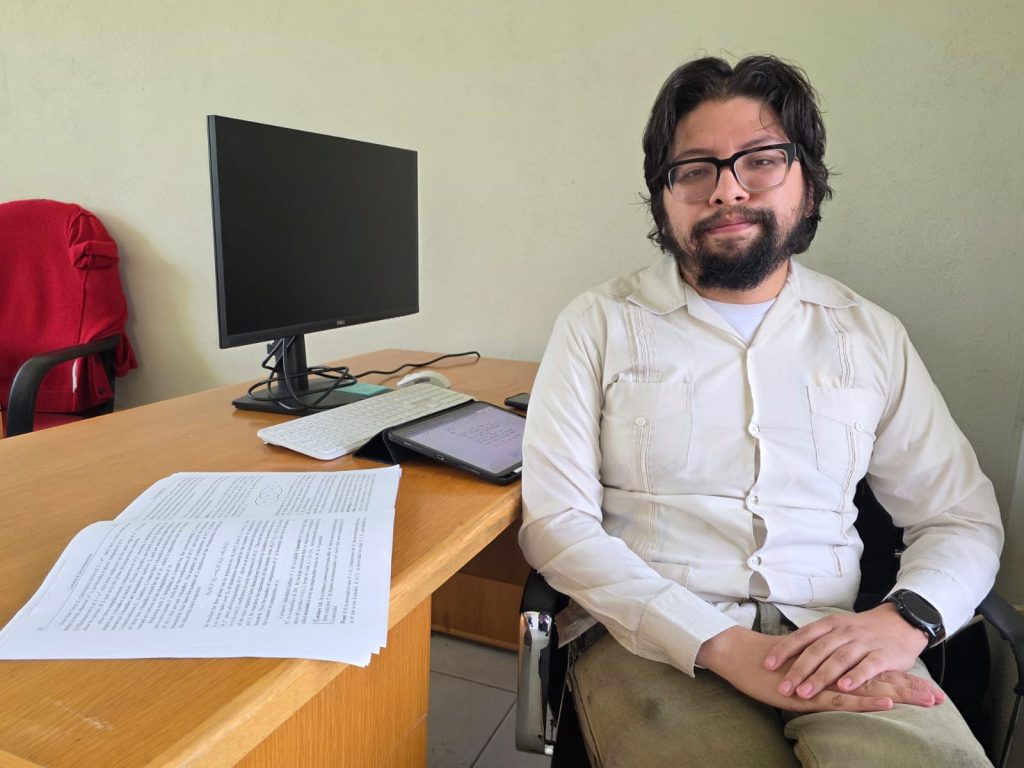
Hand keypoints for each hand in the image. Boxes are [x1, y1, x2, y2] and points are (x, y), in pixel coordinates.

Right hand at [697, 625, 940, 712]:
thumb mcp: (800, 674)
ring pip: (869, 687)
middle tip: (938, 698)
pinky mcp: (812, 692)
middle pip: (878, 678)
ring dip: (900, 694)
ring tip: (927, 701)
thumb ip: (819, 678)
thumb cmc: (767, 666)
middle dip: (909, 688)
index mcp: (833, 665)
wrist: (741, 655)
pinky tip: (886, 703)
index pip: (872, 672)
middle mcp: (834, 669)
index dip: (899, 679)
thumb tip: (834, 685)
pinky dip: (866, 701)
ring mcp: (824, 680)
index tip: (927, 689)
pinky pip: (843, 698)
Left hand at [763, 604, 929, 699]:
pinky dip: (855, 676)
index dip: (784, 649)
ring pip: (839, 659)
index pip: (802, 636)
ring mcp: (864, 642)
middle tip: (783, 687)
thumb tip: (785, 653)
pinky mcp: (883, 655)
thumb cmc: (862, 631)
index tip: (767, 664)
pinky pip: (868, 665)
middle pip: (817, 650)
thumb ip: (816, 640)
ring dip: (821, 677)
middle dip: (798, 670)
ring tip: (805, 692)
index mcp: (830, 624)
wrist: (902, 622)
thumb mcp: (837, 629)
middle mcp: (844, 631)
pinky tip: (844, 688)